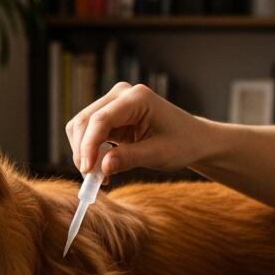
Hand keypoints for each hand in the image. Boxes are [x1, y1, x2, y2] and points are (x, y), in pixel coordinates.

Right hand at [65, 82, 210, 179]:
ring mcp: (113, 103)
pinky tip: (103, 170)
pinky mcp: (110, 116)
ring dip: (84, 153)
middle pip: (84, 121)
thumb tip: (101, 167)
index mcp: (137, 98)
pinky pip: (89, 133)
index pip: (101, 119)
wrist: (193, 139)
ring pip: (81, 127)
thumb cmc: (182, 143)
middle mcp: (121, 95)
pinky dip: (90, 153)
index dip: (89, 146)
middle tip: (92, 180)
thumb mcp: (158, 154)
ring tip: (100, 177)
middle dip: (83, 151)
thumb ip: (129, 159)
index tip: (87, 171)